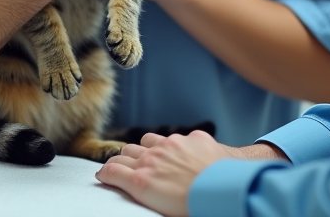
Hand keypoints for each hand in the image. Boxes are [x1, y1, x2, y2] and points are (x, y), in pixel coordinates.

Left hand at [95, 132, 286, 215]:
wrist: (221, 188)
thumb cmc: (226, 177)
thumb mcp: (219, 155)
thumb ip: (208, 150)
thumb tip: (213, 153)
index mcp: (184, 142)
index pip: (160, 141)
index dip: (151, 149)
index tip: (148, 154)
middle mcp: (165, 147)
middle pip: (140, 145)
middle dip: (134, 153)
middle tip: (131, 162)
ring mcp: (151, 163)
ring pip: (126, 155)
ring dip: (121, 161)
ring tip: (116, 168)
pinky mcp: (141, 181)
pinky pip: (115, 173)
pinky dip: (107, 173)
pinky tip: (103, 176)